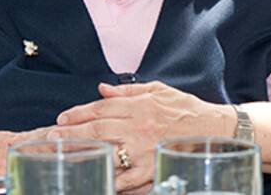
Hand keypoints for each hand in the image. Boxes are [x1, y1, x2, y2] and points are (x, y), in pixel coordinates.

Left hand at [50, 82, 231, 192]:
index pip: (102, 108)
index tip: (62, 119)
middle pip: (98, 130)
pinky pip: (126, 179)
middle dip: (71, 134)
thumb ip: (128, 92)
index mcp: (142, 105)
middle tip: (52, 137)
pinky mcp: (153, 169)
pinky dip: (110, 180)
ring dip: (84, 154)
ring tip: (65, 156)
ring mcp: (146, 150)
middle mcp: (141, 126)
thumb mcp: (159, 91)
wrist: (218, 131)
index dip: (78, 113)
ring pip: (107, 153)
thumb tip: (102, 90)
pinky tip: (94, 178)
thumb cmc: (188, 110)